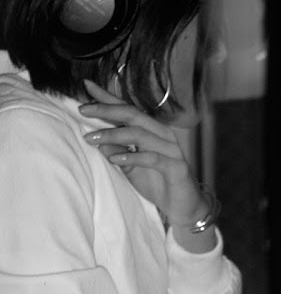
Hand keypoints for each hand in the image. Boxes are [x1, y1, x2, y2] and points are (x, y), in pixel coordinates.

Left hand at [79, 80, 212, 245]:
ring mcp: (171, 150)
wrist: (184, 207)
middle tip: (83, 109)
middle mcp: (162, 135)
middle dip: (107, 110)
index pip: (128, 109)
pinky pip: (152, 158)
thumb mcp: (131, 167)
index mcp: (152, 131)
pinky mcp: (176, 167)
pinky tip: (115, 159)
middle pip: (133, 115)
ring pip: (140, 134)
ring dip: (113, 135)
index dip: (108, 97)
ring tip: (91, 138)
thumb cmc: (158, 184)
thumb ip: (117, 151)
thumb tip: (96, 139)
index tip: (86, 86)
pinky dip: (132, 157)